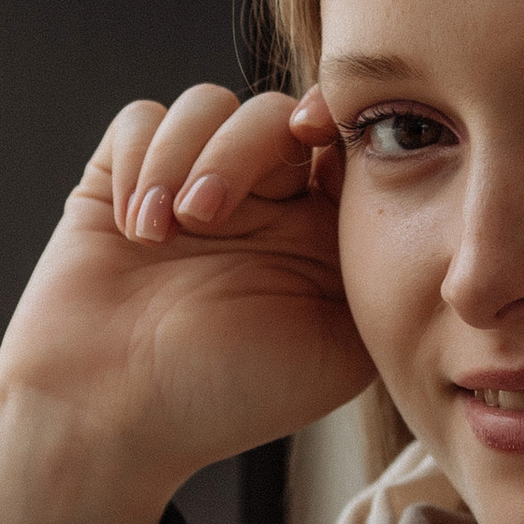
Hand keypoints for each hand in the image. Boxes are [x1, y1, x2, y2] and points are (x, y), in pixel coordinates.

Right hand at [0, 85, 370, 523]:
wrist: (109, 416)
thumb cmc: (221, 397)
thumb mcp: (335, 351)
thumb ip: (381, 278)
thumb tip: (414, 210)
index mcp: (317, 235)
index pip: (341, 143)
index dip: (334, 122)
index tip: (315, 136)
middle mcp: (259, 203)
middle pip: (274, 113)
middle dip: (245, 149)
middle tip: (212, 216)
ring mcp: (189, 186)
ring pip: (209, 106)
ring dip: (187, 157)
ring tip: (169, 230)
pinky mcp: (123, 180)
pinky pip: (141, 119)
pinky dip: (140, 160)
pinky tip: (136, 227)